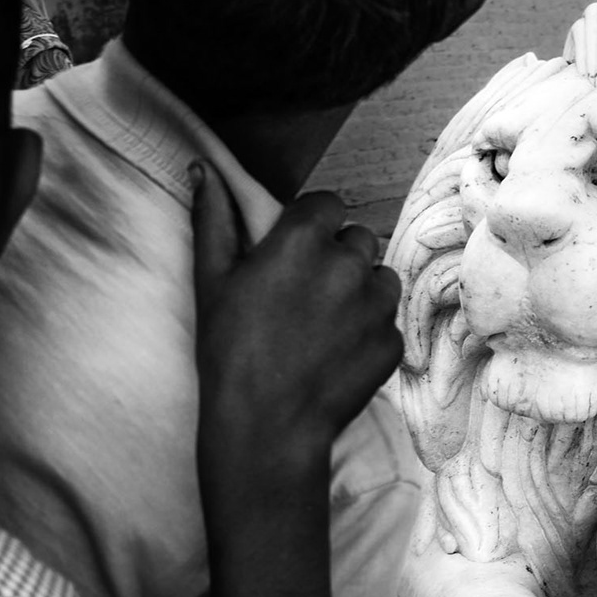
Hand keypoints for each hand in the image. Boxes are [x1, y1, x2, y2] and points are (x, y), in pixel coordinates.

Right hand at [190, 163, 402, 456]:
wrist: (265, 426)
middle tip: (304, 294)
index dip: (311, 226)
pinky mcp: (393, 341)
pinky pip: (387, 323)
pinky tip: (336, 353)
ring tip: (322, 324)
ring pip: (380, 278)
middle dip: (337, 257)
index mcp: (304, 239)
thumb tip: (202, 170)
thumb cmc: (229, 351)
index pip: (328, 204)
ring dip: (359, 291)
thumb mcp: (211, 280)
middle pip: (357, 240)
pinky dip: (369, 333)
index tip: (293, 252)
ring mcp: (377, 304)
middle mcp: (349, 263)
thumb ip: (212, 218)